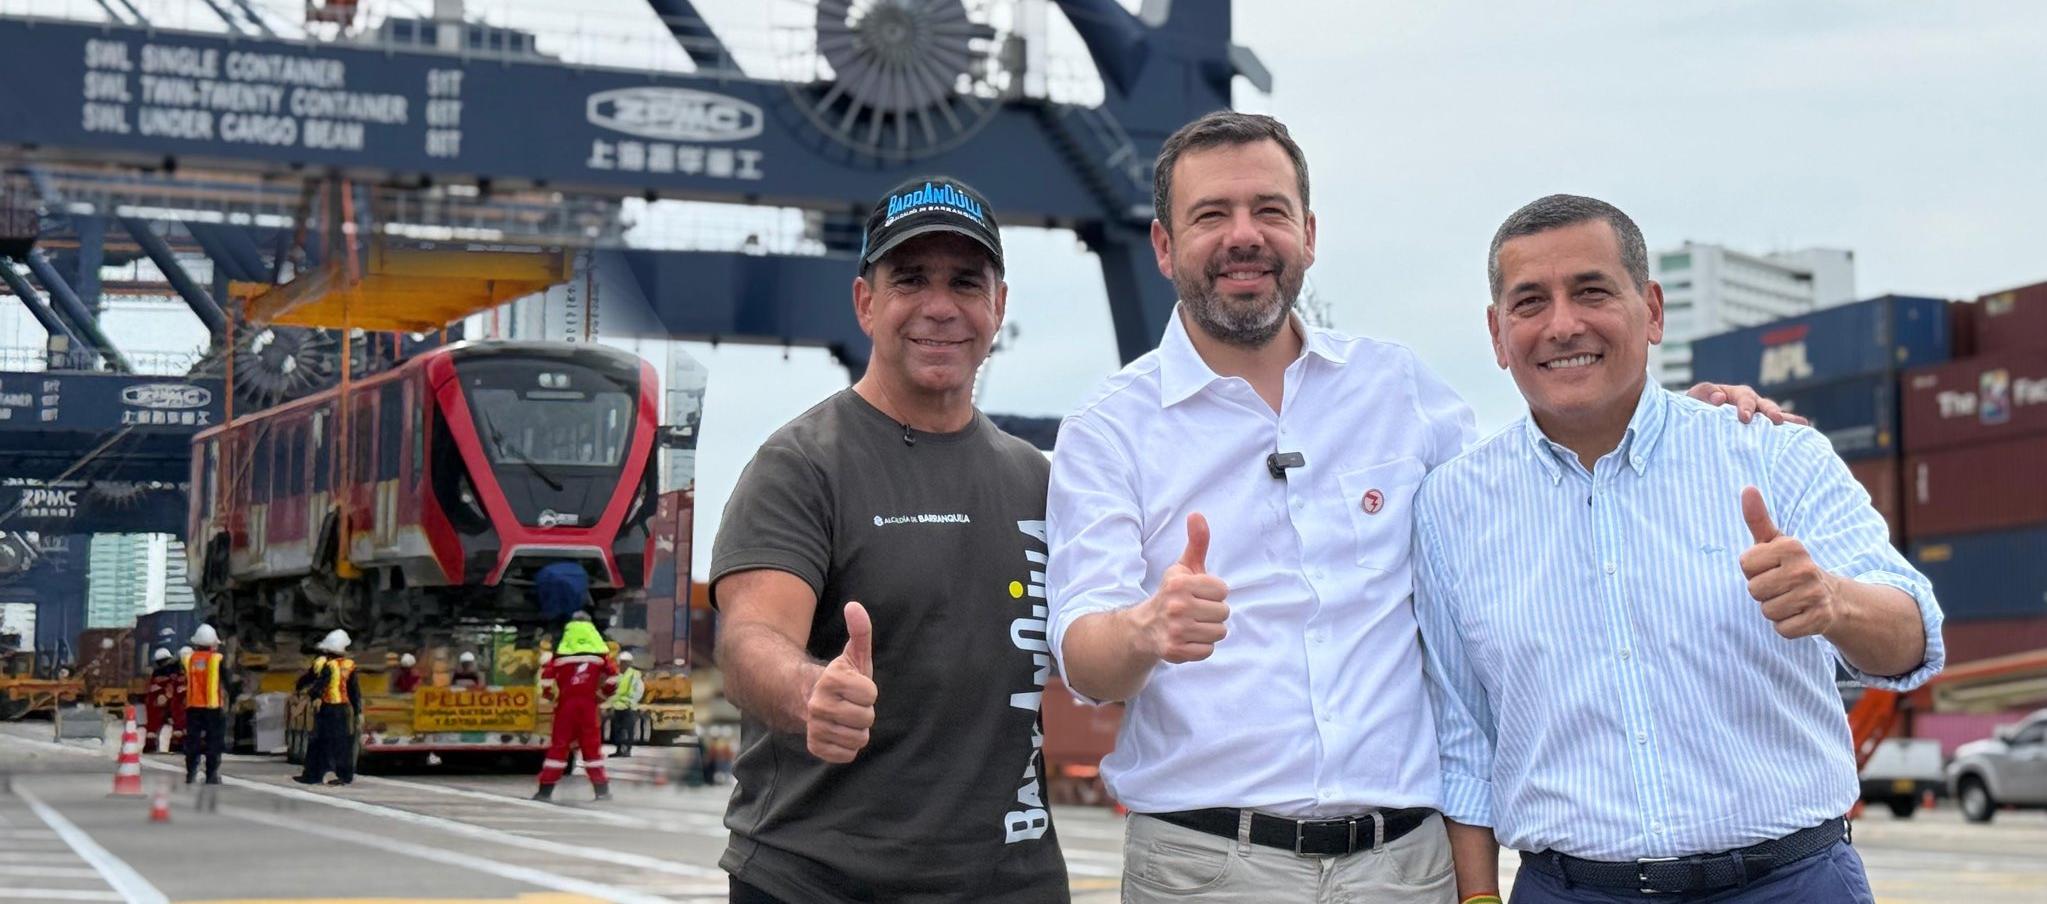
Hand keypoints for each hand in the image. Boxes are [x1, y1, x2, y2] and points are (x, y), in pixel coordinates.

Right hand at [806, 601, 877, 762]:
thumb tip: (855, 606)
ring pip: (858, 739)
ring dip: (856, 730)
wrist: (807, 699)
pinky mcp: (815, 747)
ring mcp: (815, 727)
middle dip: (863, 712)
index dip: (867, 691)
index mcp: (831, 680)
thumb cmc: (840, 678)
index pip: (871, 694)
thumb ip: (860, 630)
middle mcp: (818, 705)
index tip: (855, 687)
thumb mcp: (853, 654)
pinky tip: (837, 732)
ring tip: (844, 718)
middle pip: (866, 719)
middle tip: (850, 704)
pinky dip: (847, 746)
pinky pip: (847, 755)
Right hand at [1132, 513, 1230, 662]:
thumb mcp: (1183, 567)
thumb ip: (1196, 542)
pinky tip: (1188, 639)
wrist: (1145, 627)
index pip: (1223, 590)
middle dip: (1212, 612)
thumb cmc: (1172, 593)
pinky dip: (1201, 647)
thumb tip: (1197, 514)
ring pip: (1219, 632)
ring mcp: (1175, 630)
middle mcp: (1176, 606)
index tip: (1198, 594)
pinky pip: (1208, 650)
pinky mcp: (1176, 651)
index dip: (1213, 593)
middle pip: (1224, 612)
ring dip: (1209, 630)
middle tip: (1195, 611)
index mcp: (1179, 583)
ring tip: (1192, 625)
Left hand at [1688, 382, 1807, 425]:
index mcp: (1738, 394)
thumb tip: (1719, 399)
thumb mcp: (1697, 396)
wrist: (1697, 417)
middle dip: (1771, 411)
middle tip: (1776, 419)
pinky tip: (1803, 437)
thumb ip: (1706, 393)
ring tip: (1802, 425)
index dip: (1745, 407)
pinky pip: (1777, 431)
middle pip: (1766, 405)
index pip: (1745, 399)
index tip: (1744, 418)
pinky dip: (1788, 432)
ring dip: (1788, 421)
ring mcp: (1760, 417)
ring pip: (1777, 417)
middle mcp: (1754, 404)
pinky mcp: (1762, 430)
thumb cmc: (1698, 404)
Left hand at [1740, 487, 1841, 637]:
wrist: (1831, 596)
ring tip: (1790, 598)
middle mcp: (1805, 568)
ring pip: (1767, 611)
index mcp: (1791, 546)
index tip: (1770, 567)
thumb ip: (1757, 518)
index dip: (1753, 569)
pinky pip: (1782, 629)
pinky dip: (1786, 626)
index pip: (1745, 564)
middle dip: (1762, 591)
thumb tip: (1747, 488)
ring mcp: (1814, 595)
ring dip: (1774, 609)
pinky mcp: (1819, 619)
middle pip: (1754, 590)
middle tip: (1781, 585)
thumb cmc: (1790, 565)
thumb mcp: (1774, 541)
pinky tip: (1799, 614)